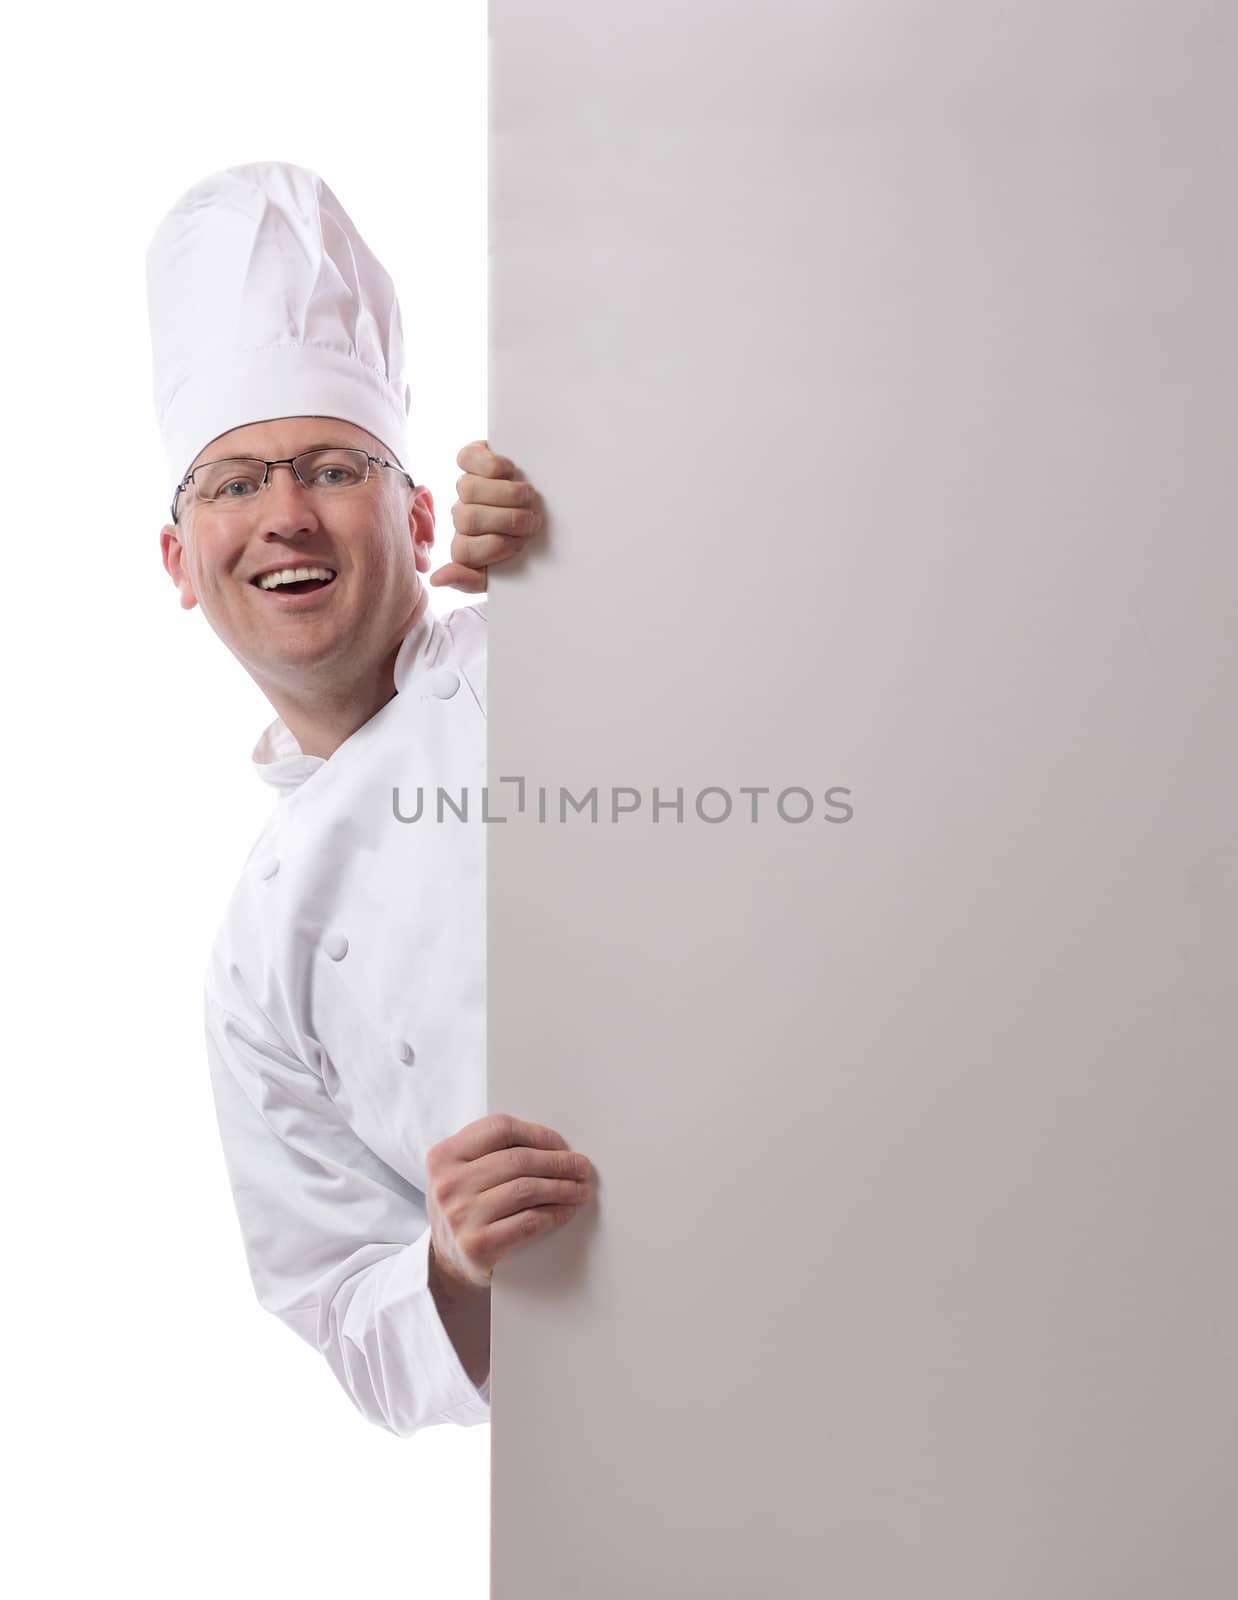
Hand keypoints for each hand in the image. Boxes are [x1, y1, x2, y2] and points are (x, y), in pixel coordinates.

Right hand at [426, 1114, 594, 1289]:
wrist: (445, 1264)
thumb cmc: (463, 1209)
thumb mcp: (461, 1172)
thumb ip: (491, 1152)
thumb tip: (551, 1145)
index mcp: (444, 1155)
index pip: (500, 1129)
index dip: (537, 1134)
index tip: (560, 1144)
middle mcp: (449, 1183)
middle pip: (518, 1160)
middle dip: (558, 1162)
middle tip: (581, 1167)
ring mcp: (461, 1215)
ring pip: (527, 1189)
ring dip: (562, 1188)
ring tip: (580, 1189)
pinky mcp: (478, 1244)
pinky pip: (529, 1221)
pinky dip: (554, 1214)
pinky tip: (566, 1210)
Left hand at [429, 440, 543, 593]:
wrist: (550, 506)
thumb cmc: (530, 544)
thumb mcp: (507, 572)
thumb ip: (472, 581)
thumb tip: (437, 579)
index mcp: (467, 546)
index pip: (463, 551)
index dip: (494, 548)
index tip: (520, 546)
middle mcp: (463, 516)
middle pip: (467, 518)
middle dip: (507, 520)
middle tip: (531, 521)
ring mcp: (466, 486)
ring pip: (468, 489)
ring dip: (506, 493)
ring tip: (528, 496)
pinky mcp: (472, 458)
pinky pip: (467, 458)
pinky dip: (492, 464)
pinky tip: (511, 471)